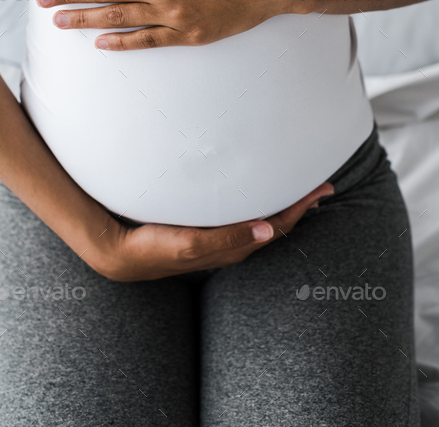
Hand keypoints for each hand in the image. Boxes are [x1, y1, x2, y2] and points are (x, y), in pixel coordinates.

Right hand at [91, 182, 334, 281]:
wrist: (118, 251)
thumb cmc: (152, 247)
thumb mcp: (189, 244)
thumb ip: (226, 238)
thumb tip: (268, 230)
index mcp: (229, 247)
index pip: (275, 227)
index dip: (299, 208)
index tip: (320, 189)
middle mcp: (228, 244)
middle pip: (273, 223)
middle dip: (298, 206)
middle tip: (320, 186)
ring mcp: (216, 238)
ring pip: (259, 220)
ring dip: (280, 205)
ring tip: (298, 190)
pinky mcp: (203, 230)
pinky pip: (241, 218)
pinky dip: (258, 206)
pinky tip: (257, 197)